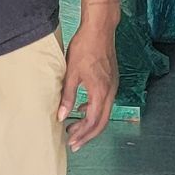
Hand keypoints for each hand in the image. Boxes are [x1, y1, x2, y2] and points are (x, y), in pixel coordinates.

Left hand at [58, 24, 118, 149]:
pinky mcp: (111, 80)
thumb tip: (61, 116)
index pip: (93, 122)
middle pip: (101, 122)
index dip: (82, 134)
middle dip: (87, 135)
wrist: (99, 30)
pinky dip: (94, 111)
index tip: (71, 142)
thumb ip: (68, 97)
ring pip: (104, 113)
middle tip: (74, 144)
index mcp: (100, 92)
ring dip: (90, 124)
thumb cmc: (84, 48)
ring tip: (74, 128)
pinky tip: (81, 109)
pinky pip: (105, 102)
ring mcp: (113, 86)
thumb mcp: (71, 74)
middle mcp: (110, 92)